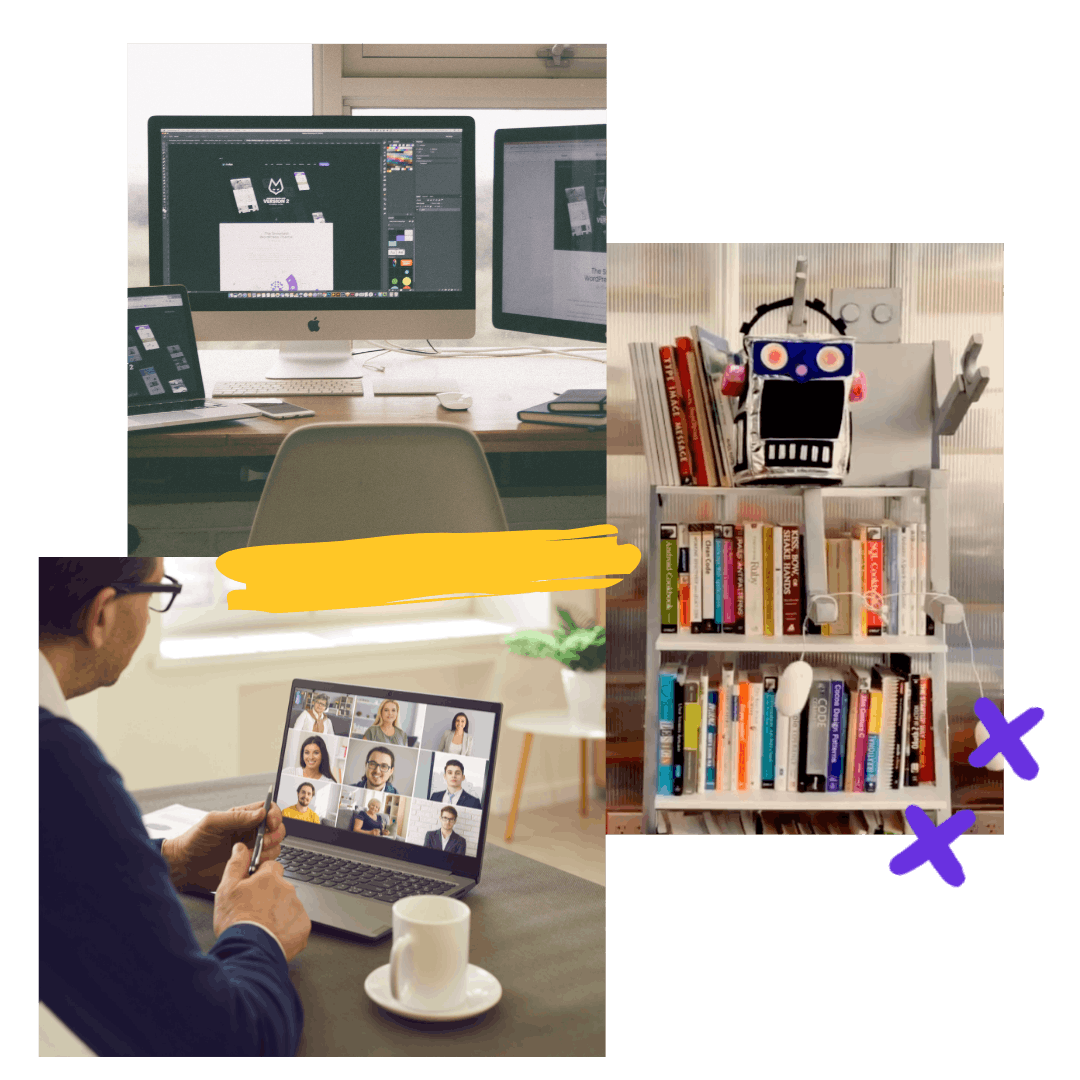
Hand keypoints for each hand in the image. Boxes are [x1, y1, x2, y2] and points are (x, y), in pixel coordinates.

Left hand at [161, 801, 285, 890]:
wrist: (185, 866)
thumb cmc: (194, 840)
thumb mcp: (213, 823)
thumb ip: (237, 817)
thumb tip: (261, 813)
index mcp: (244, 817)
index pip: (268, 810)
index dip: (274, 815)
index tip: (271, 823)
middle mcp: (251, 832)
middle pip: (277, 828)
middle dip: (276, 834)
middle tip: (264, 841)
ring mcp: (251, 849)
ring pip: (275, 847)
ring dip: (269, 850)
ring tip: (252, 856)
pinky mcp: (249, 865)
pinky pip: (266, 863)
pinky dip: (263, 864)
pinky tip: (250, 865)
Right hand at [214, 843, 310, 961]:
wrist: (248, 951)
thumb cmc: (235, 922)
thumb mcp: (226, 889)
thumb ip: (236, 864)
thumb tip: (241, 847)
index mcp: (270, 877)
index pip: (271, 867)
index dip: (261, 878)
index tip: (254, 890)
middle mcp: (288, 889)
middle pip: (281, 887)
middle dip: (271, 896)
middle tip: (255, 911)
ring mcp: (297, 907)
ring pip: (289, 905)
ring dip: (279, 912)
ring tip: (263, 926)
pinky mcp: (303, 926)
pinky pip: (296, 923)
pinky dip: (287, 928)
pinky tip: (273, 935)